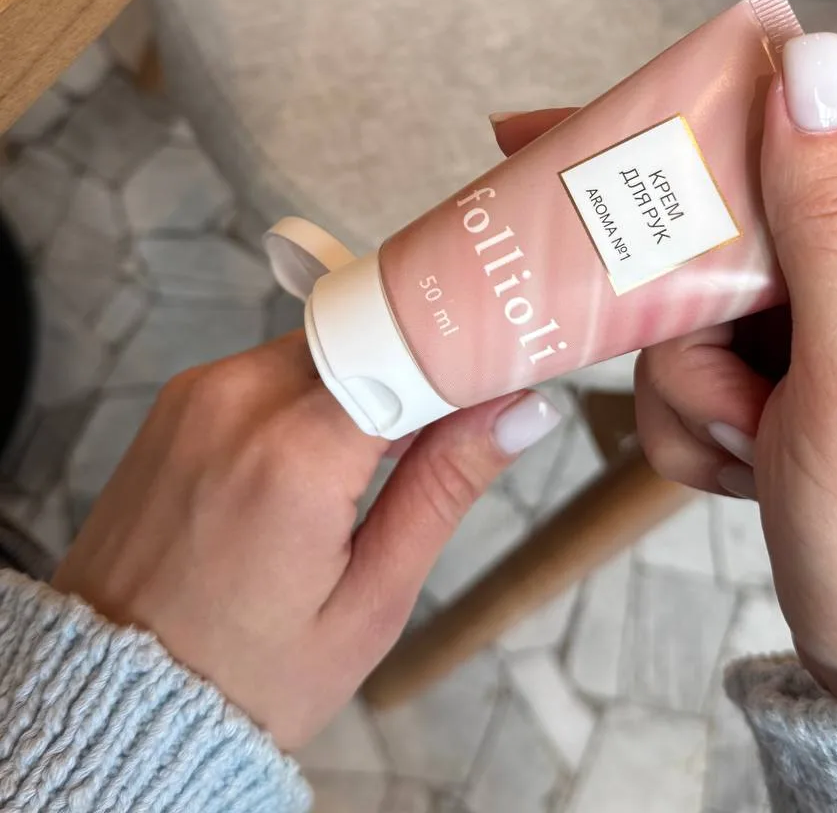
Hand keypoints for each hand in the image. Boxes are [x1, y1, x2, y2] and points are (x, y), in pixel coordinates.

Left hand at [52, 333, 559, 748]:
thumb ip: (446, 485)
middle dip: (415, 372)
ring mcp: (199, 392)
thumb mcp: (371, 600)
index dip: (467, 354)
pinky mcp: (179, 400)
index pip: (412, 346)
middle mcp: (237, 399)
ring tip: (368, 472)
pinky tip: (314, 465)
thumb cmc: (245, 675)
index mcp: (293, 452)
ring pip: (321, 347)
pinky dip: (309, 397)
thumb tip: (522, 410)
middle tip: (447, 434)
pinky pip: (270, 368)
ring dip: (361, 386)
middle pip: (367, 336)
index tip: (509, 371)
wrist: (116, 697)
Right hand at [491, 43, 836, 704]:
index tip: (537, 136)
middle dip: (688, 339)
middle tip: (736, 409)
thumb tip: (810, 64)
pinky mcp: (787, 380)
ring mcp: (825, 332)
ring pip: (683, 315)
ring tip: (757, 455)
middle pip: (705, 244)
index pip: (761, 155)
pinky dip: (694, 428)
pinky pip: (690, 371)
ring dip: (693, 397)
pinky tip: (747, 471)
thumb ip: (828, 217)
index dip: (656, 156)